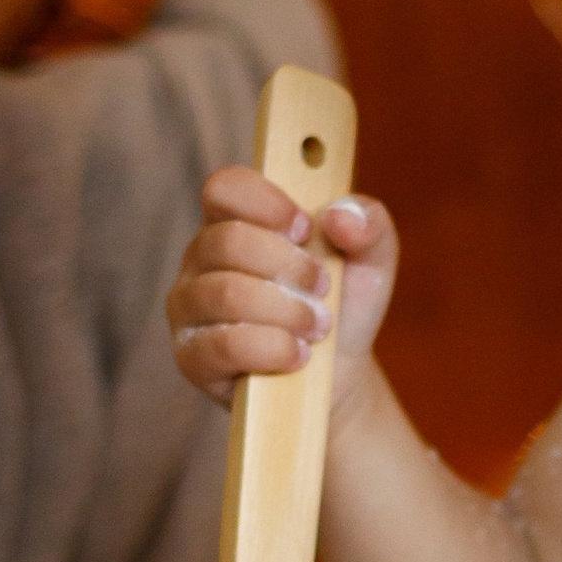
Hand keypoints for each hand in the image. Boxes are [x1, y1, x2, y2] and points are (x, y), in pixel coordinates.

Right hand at [166, 166, 397, 411]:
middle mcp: (202, 258)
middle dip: (289, 267)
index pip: (225, 187)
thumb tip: (339, 215)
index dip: (265, 202)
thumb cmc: (344, 305)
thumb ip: (369, 223)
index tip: (306, 229)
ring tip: (318, 327)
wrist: (339, 374)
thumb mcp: (372, 259)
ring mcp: (190, 307)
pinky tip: (298, 355)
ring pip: (225, 293)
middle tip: (323, 289)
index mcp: (236, 220)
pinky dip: (272, 349)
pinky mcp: (192, 358)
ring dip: (285, 311)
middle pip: (227, 241)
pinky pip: (223, 345)